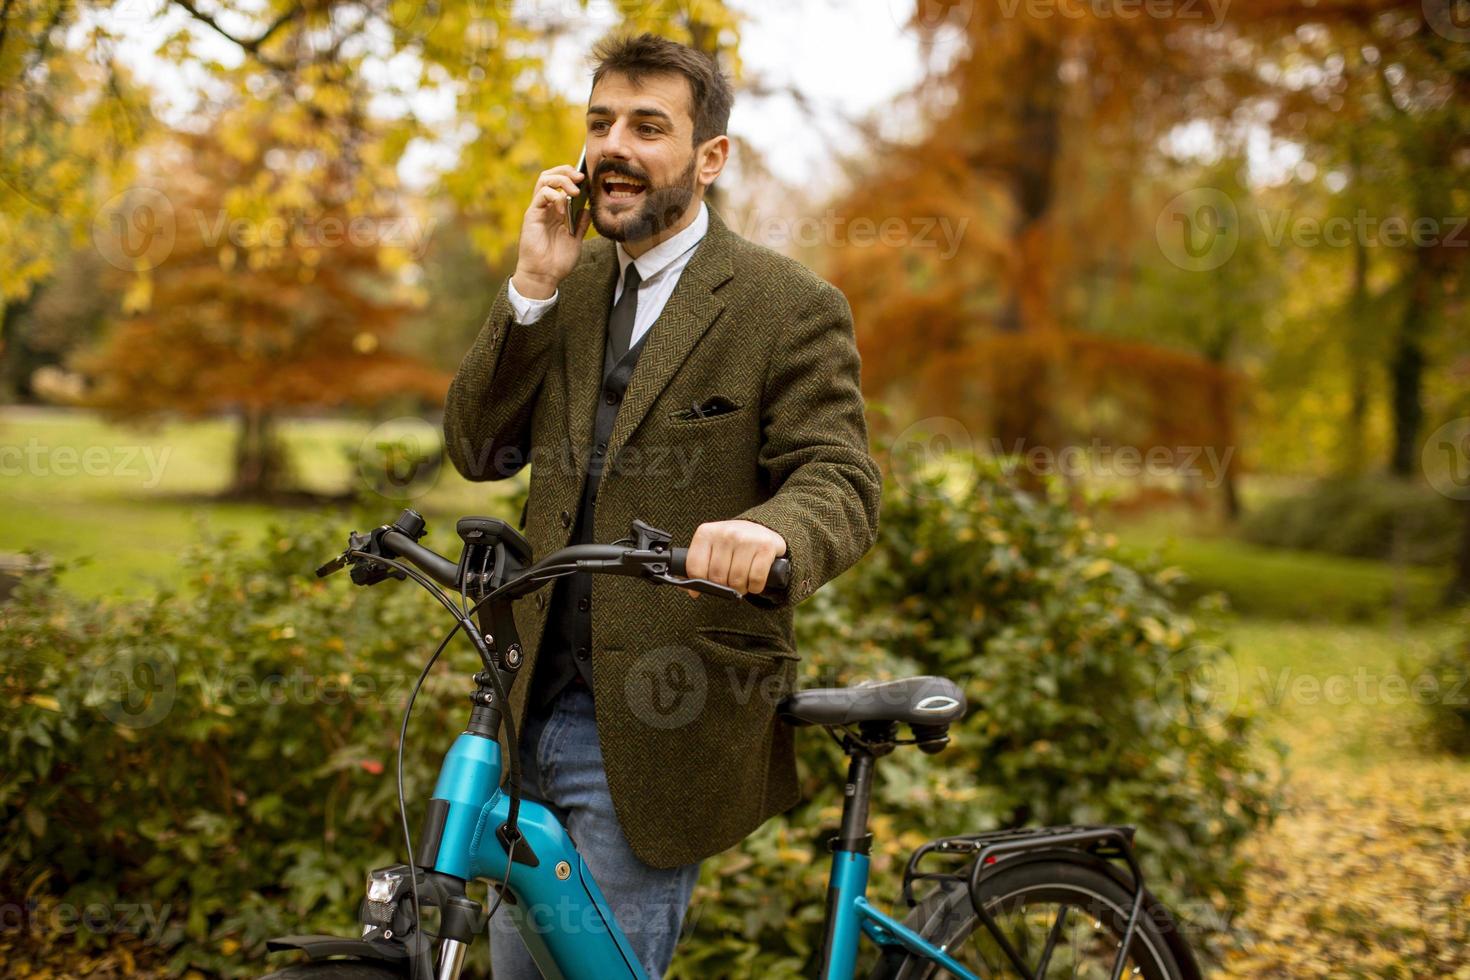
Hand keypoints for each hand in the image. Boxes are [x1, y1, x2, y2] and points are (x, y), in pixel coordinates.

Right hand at [512, 164, 590, 299]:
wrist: (545, 276)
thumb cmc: (558, 261)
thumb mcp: (576, 240)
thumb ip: (581, 224)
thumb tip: (588, 209)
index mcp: (557, 211)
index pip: (561, 183)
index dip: (573, 176)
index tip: (588, 179)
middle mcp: (546, 207)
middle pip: (551, 175)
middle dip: (566, 171)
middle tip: (581, 177)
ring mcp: (538, 209)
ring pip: (544, 180)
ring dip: (562, 180)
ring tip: (575, 191)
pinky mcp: (532, 215)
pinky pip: (541, 195)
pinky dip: (555, 197)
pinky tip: (563, 210)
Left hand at [682, 520, 786, 597]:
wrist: (761, 529)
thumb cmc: (733, 544)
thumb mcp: (711, 548)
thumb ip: (698, 567)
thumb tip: (693, 591)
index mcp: (706, 533)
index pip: (695, 568)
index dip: (700, 583)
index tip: (706, 585)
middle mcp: (726, 533)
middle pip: (717, 577)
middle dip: (724, 587)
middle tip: (729, 583)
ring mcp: (746, 538)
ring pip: (737, 580)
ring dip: (740, 589)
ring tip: (742, 581)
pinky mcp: (766, 546)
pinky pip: (756, 579)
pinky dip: (755, 587)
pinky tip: (753, 580)